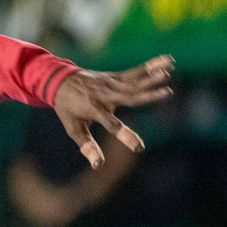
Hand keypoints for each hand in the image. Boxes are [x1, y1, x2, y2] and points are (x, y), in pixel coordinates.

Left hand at [51, 55, 173, 168]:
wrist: (58, 81)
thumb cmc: (67, 109)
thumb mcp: (73, 128)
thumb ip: (86, 145)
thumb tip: (98, 165)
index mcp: (94, 109)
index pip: (112, 125)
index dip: (125, 137)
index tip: (139, 148)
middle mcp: (104, 95)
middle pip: (129, 96)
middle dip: (148, 95)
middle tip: (167, 92)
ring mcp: (110, 83)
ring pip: (134, 81)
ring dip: (151, 77)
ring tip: (167, 73)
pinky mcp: (115, 76)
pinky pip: (135, 72)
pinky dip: (151, 66)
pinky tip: (168, 62)